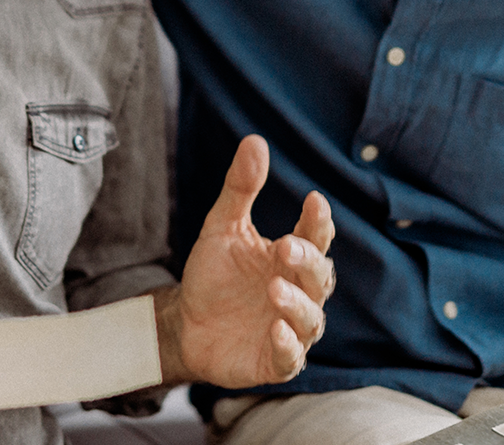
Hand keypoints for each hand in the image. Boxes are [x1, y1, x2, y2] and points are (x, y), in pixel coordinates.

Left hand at [162, 136, 336, 387]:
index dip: (318, 221)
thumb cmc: (213, 275)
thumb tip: (256, 140)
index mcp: (291, 258)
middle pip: (319, 277)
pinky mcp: (274, 361)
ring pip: (311, 318)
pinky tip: (275, 329)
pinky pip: (291, 358)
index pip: (315, 238)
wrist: (184, 324)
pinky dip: (287, 345)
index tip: (314, 200)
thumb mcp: (221, 228)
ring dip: (297, 304)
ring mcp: (290, 329)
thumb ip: (240, 188)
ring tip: (275, 289)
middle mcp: (299, 292)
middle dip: (306, 262)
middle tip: (286, 247)